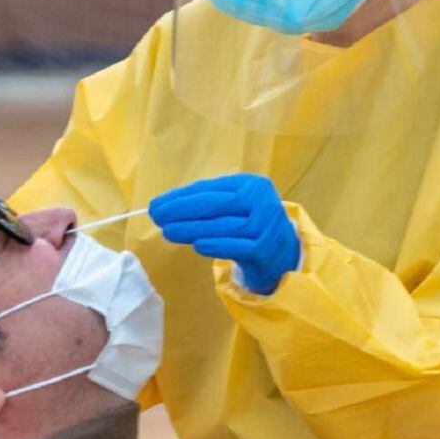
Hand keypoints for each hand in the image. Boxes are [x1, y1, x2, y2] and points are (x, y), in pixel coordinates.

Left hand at [149, 174, 299, 294]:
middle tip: (157, 216)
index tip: (157, 204)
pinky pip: (238, 247)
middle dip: (183, 210)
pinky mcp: (266, 249)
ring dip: (193, 228)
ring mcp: (267, 226)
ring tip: (169, 231)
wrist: (282, 254)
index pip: (212, 189)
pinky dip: (217, 246)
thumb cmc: (249, 225)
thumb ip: (207, 204)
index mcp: (252, 184)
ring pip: (225, 226)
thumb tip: (166, 205)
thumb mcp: (233, 207)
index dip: (182, 196)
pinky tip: (196, 245)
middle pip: (217, 204)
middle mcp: (263, 201)